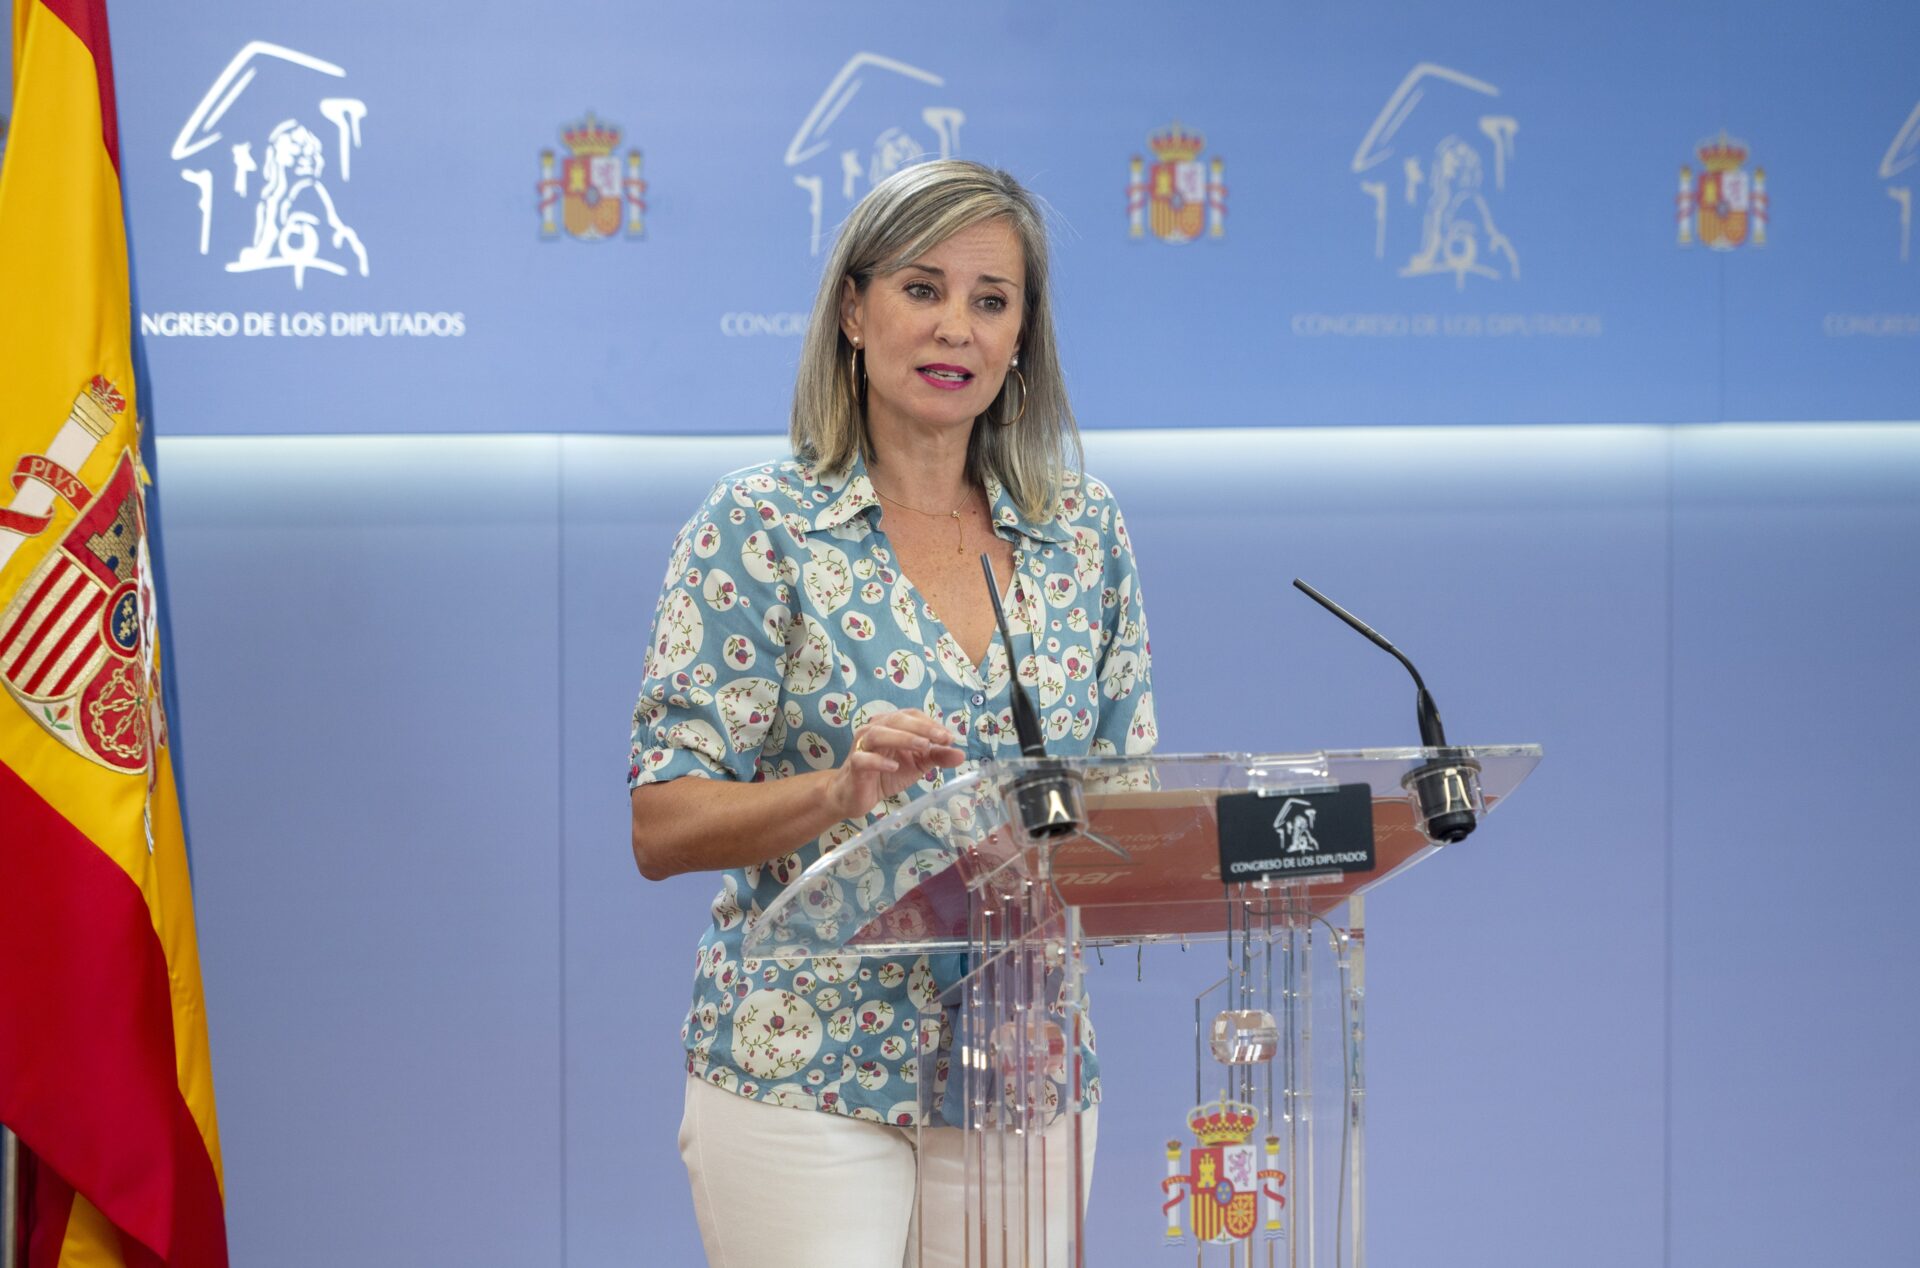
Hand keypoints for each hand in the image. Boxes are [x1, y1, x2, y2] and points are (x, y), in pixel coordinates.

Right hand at [828, 708, 965, 820]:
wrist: (855, 795)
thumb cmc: (886, 774)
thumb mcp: (917, 765)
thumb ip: (936, 756)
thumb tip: (961, 754)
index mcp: (891, 725)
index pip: (911, 715)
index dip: (930, 724)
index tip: (949, 738)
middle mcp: (874, 729)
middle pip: (897, 719)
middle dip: (922, 728)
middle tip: (942, 739)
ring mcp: (862, 746)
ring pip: (879, 734)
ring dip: (903, 738)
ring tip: (923, 747)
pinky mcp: (854, 765)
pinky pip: (863, 759)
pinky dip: (879, 761)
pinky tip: (894, 766)